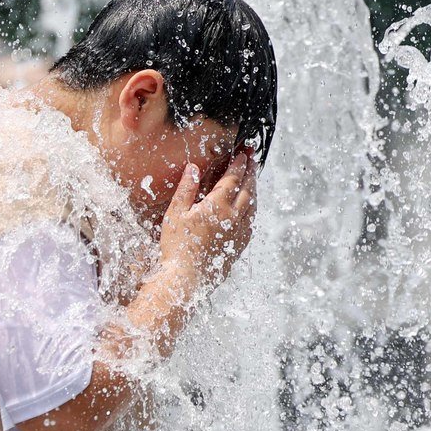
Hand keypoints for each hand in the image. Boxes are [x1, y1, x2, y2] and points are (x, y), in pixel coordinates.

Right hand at [157, 149, 257, 294]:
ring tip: (252, 178)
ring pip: (253, 205)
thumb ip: (187, 188)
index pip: (233, 178)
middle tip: (253, 157)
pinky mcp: (239, 246)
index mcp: (218, 206)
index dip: (239, 163)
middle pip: (248, 189)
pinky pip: (251, 221)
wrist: (188, 278)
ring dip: (254, 188)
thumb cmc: (178, 247)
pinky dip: (252, 208)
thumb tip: (194, 167)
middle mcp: (234, 217)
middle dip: (251, 171)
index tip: (243, 152)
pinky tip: (248, 208)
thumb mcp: (176, 213)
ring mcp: (239, 233)